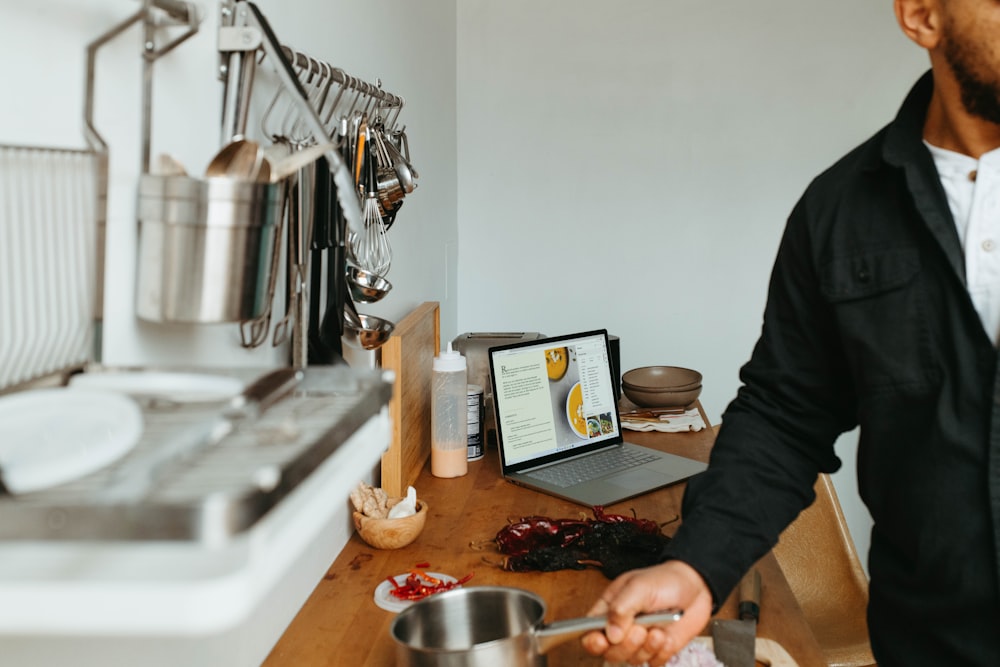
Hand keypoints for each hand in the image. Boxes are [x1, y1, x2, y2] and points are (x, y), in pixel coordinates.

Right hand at [581, 560, 712, 665]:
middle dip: (626, 645)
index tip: (602, 640)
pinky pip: (653, 662)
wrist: (697, 586)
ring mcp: (640, 640)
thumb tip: (610, 634)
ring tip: (657, 629)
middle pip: (610, 651)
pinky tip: (666, 635)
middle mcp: (623, 627)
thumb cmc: (665, 580)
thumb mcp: (640, 587)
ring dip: (646, 647)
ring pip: (632, 659)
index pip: (589, 630)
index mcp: (610, 608)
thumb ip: (621, 608)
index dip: (592, 640)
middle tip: (639, 630)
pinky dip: (661, 651)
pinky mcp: (657, 649)